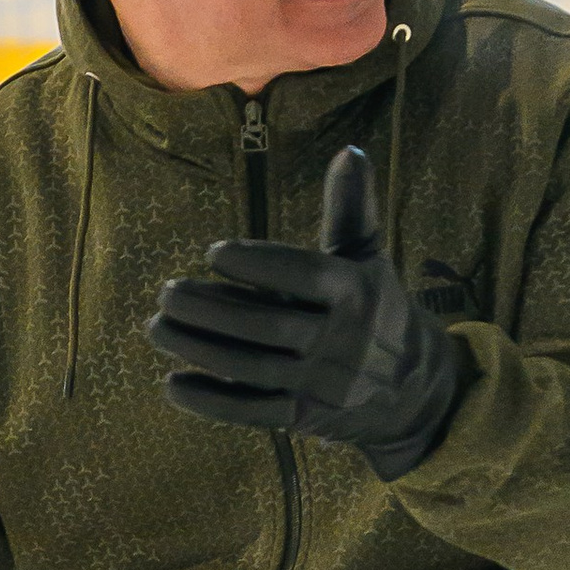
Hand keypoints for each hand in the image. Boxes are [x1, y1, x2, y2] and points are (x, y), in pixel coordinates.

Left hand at [148, 145, 463, 481]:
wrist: (414, 390)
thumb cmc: (375, 308)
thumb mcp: (367, 258)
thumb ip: (350, 209)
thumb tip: (350, 151)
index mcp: (355, 293)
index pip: (302, 275)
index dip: (258, 264)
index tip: (214, 252)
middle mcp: (340, 340)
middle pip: (265, 325)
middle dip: (210, 310)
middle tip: (166, 291)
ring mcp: (321, 384)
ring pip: (251, 368)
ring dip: (198, 349)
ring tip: (156, 327)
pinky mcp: (304, 418)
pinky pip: (252, 411)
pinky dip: (211, 401)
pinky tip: (173, 383)